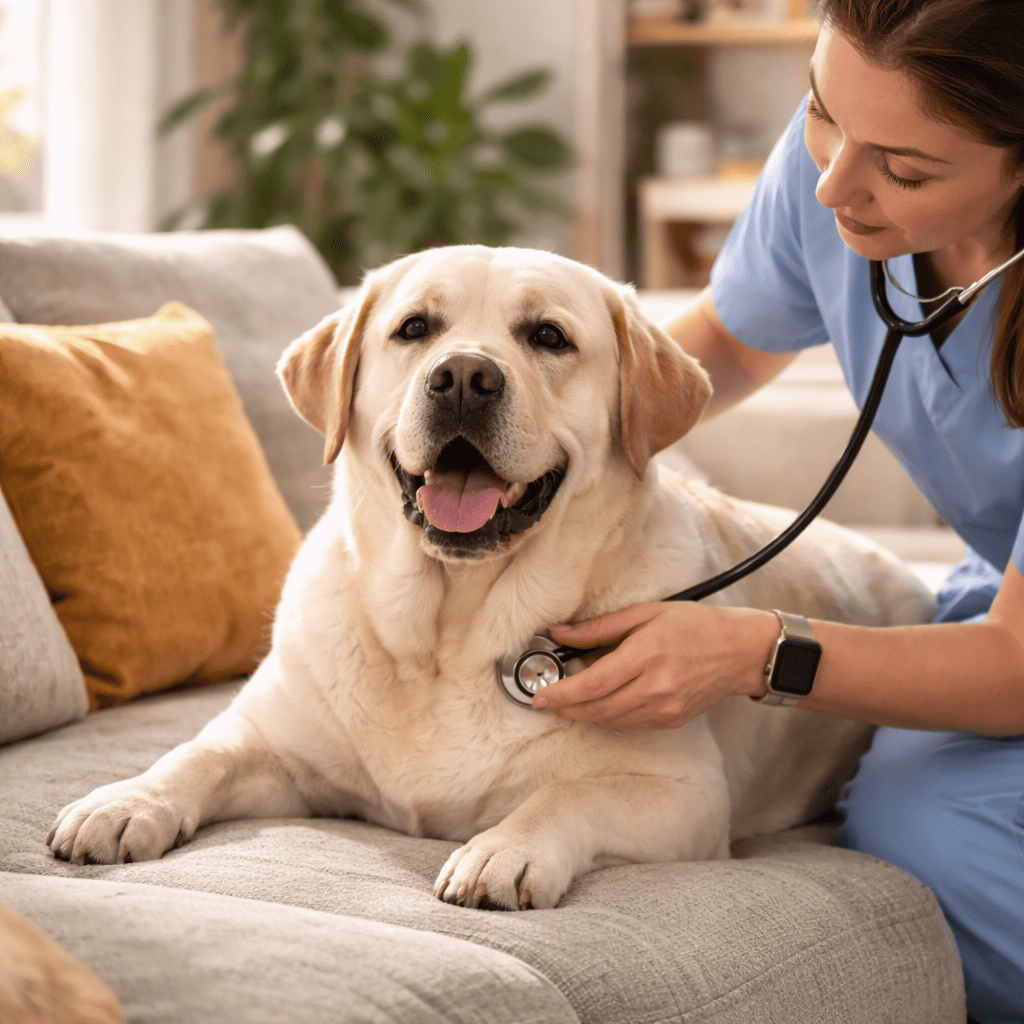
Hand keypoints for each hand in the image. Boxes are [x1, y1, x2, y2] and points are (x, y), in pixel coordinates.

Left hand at [533, 602, 774, 730]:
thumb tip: (559, 632)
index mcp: (648, 654)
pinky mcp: (672, 720)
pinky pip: (629, 723)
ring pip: (611, 720)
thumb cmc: (695, 625)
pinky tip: (598, 705)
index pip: (594, 682)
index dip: (562, 693)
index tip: (541, 696)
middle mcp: (657, 686)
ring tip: (566, 703)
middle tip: (545, 702)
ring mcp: (666, 707)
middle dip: (566, 707)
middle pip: (598, 707)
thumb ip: (599, 627)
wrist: (741, 651)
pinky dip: (608, 716)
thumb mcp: (646, 613)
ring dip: (584, 714)